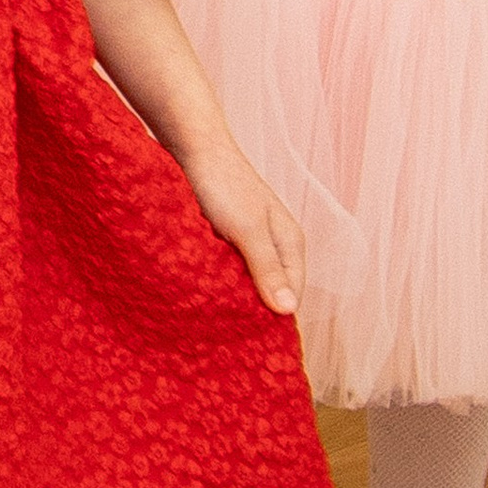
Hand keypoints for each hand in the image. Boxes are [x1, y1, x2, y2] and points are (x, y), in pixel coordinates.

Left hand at [177, 129, 305, 317]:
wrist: (195, 146)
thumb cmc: (223, 184)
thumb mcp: (247, 230)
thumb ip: (267, 268)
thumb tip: (288, 310)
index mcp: (290, 243)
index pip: (292, 296)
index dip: (274, 318)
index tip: (250, 340)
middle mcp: (275, 244)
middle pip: (272, 290)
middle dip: (253, 309)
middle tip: (227, 331)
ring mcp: (251, 240)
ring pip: (248, 280)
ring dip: (234, 295)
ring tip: (214, 315)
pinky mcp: (228, 236)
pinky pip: (228, 268)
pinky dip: (219, 279)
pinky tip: (203, 289)